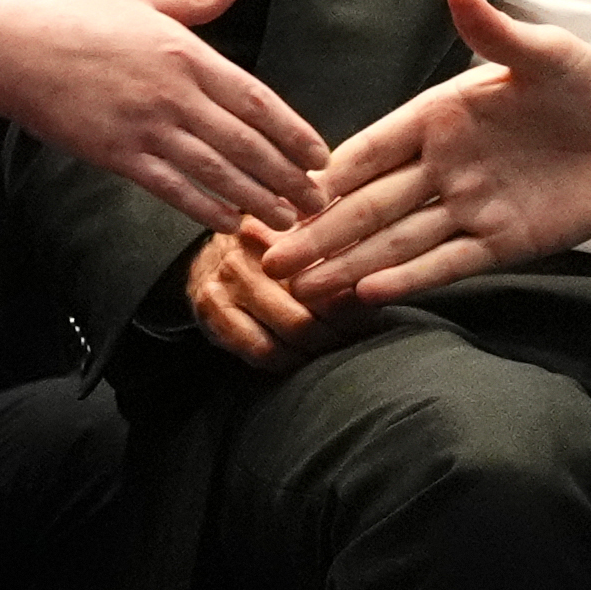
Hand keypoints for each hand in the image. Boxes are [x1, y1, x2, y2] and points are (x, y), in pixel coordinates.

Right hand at [0, 0, 326, 233]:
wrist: (18, 52)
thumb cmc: (79, 21)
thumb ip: (196, 0)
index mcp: (187, 54)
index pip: (256, 100)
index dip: (293, 132)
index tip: (321, 156)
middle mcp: (175, 94)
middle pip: (246, 143)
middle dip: (288, 176)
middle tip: (318, 202)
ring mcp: (147, 128)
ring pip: (216, 171)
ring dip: (257, 199)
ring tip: (286, 221)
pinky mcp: (118, 155)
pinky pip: (171, 188)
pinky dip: (203, 207)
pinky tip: (228, 222)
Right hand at [183, 218, 363, 369]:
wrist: (207, 256)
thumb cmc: (271, 247)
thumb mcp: (302, 231)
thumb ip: (337, 240)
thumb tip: (383, 265)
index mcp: (276, 229)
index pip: (327, 271)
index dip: (356, 300)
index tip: (375, 312)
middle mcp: (247, 253)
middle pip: (309, 310)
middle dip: (340, 332)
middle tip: (359, 337)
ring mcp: (225, 284)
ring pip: (287, 334)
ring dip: (317, 349)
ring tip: (335, 346)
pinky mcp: (211, 313)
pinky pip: (260, 350)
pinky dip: (289, 360)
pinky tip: (304, 356)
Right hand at [273, 0, 590, 302]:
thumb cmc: (590, 86)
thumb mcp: (546, 54)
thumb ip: (497, 34)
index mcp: (441, 118)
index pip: (372, 148)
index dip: (327, 171)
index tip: (281, 189)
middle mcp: (445, 167)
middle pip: (370, 205)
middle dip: (320, 231)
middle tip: (268, 256)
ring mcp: (470, 208)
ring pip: (397, 241)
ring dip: (350, 264)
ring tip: (303, 287)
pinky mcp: (501, 242)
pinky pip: (446, 263)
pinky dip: (408, 278)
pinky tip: (366, 293)